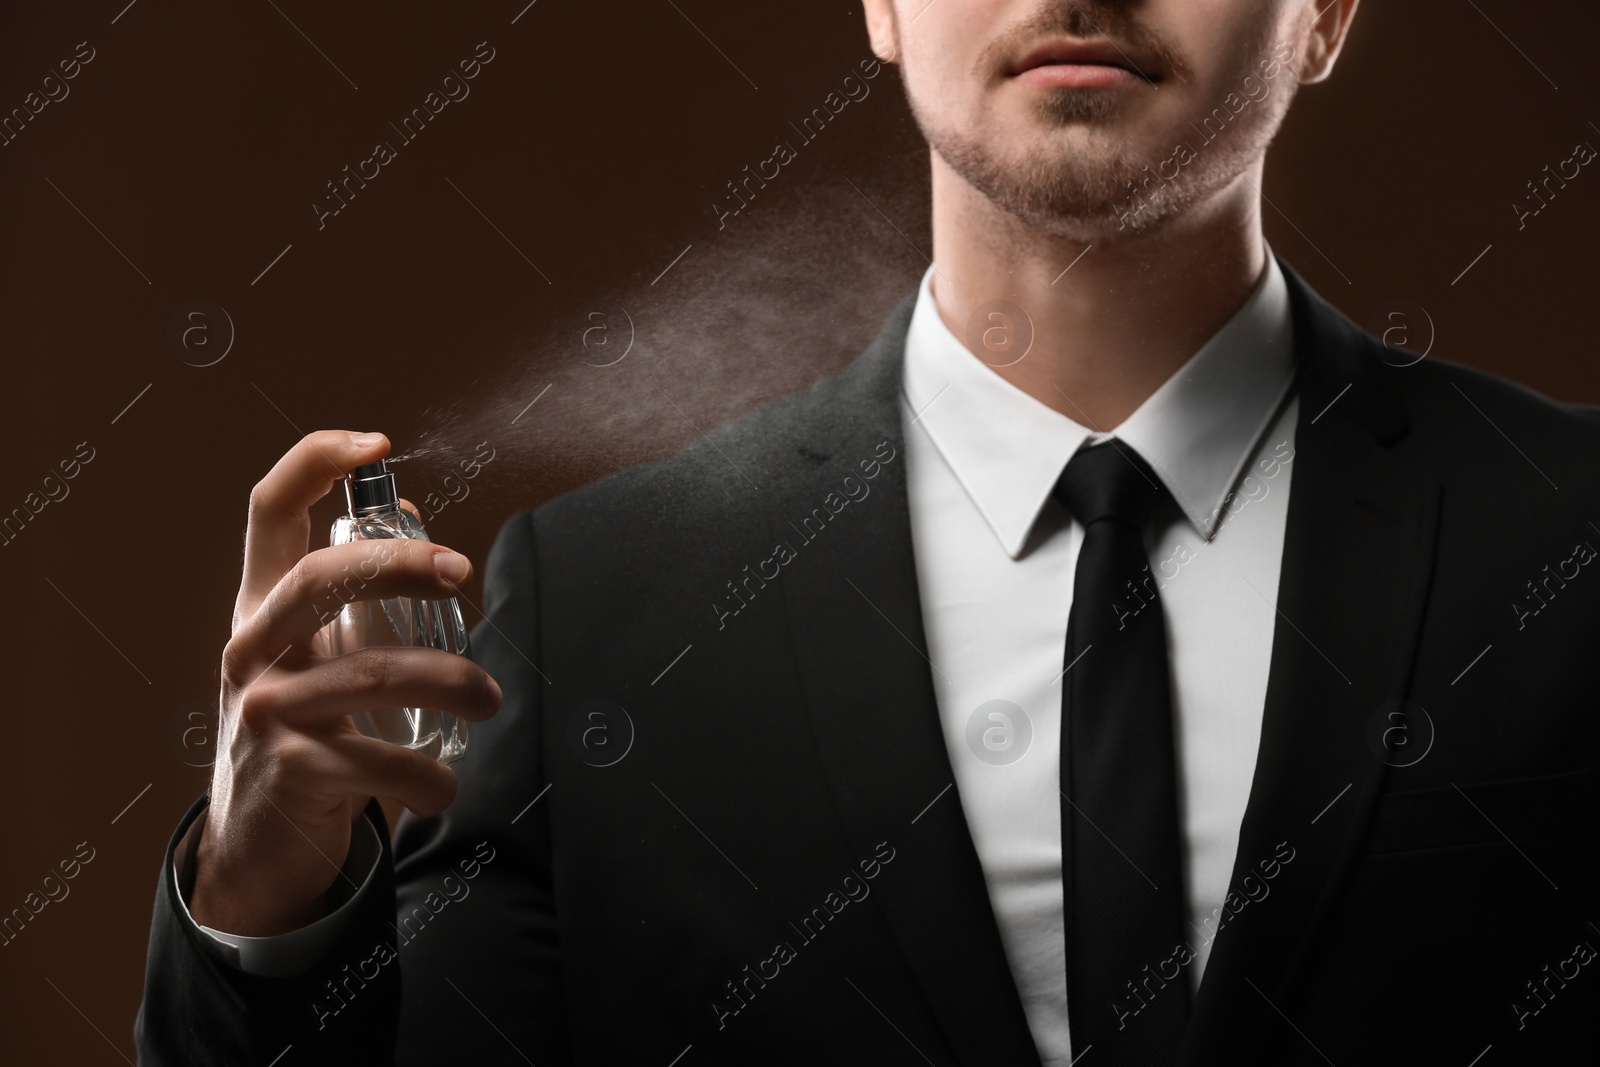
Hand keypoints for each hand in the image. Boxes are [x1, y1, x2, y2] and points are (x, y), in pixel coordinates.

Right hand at [189, 431, 502, 935]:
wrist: (256, 846)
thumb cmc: (304, 736)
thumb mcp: (310, 659)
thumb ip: (349, 602)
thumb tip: (415, 518)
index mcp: (259, 609)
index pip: (269, 511)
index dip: (316, 463)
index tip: (378, 443)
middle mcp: (251, 650)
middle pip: (319, 579)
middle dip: (398, 566)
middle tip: (460, 573)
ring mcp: (265, 711)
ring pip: (369, 674)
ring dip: (450, 682)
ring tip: (488, 699)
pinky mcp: (291, 773)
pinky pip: (380, 763)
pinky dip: (430, 776)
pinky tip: (445, 786)